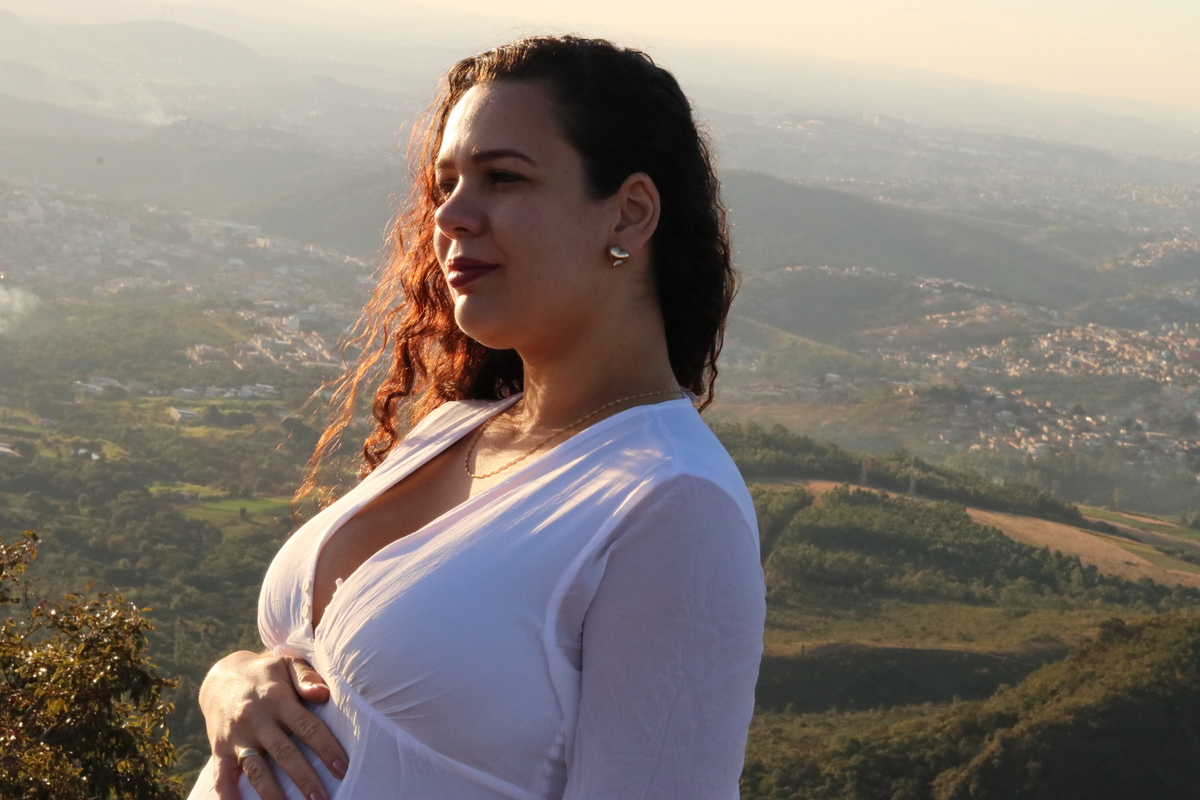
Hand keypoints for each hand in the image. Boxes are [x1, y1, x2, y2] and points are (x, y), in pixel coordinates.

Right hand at [199, 650, 347, 799]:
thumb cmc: (265, 673)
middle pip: (284, 753)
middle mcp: (256, 719)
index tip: (342, 768)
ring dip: (273, 793)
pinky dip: (229, 796)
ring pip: (256, 770)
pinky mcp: (219, 749)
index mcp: (277, 699)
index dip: (326, 749)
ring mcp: (236, 736)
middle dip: (305, 779)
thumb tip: (324, 693)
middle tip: (322, 799)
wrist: (220, 677)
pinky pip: (222, 777)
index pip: (307, 727)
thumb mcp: (286, 663)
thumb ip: (306, 677)